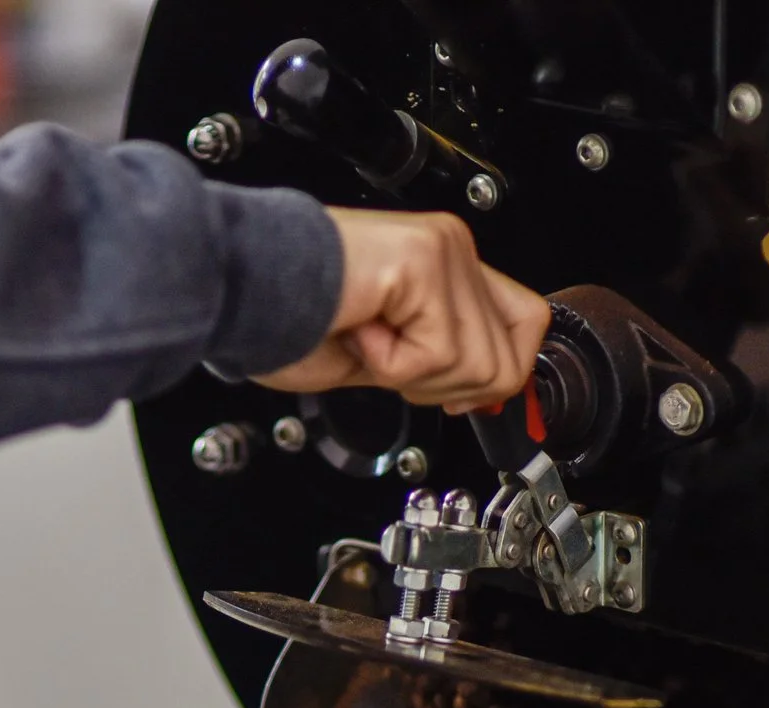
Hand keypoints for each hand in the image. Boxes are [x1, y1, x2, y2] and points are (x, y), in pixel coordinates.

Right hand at [255, 208, 548, 412]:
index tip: (455, 398)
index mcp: (443, 263)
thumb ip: (436, 364)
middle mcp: (450, 248)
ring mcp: (442, 251)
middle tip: (388, 361)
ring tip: (368, 339)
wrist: (242, 291)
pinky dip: (391, 364)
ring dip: (411, 375)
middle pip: (508, 360)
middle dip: (445, 387)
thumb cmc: (289, 316)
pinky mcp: (424, 262)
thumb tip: (481, 395)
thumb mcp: (384, 356)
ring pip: (477, 364)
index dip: (499, 377)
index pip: (526, 323)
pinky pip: (437, 353)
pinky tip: (360, 331)